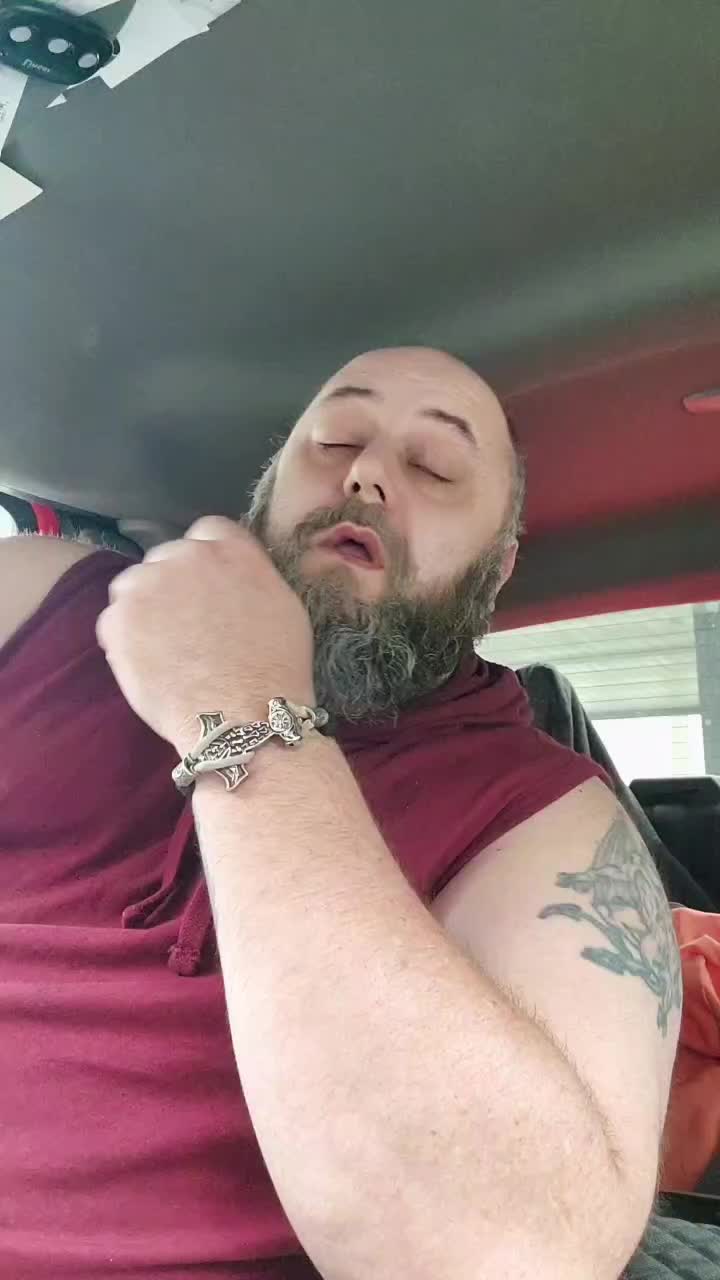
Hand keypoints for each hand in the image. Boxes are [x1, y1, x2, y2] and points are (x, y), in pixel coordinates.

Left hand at [96, 516, 314, 751]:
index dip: (207, 561)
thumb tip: (232, 578)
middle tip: (187, 626)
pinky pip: (114, 621)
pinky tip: (149, 664)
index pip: (209, 531)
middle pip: (168, 557)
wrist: (242, 716)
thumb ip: (252, 577)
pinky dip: (126, 639)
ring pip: (135, 585)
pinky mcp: (118, 620)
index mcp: (231, 549)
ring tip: (163, 647)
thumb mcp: (283, 606)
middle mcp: (187, 556)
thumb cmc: (276, 669)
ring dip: (145, 607)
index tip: (209, 587)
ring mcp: (147, 585)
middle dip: (174, 585)